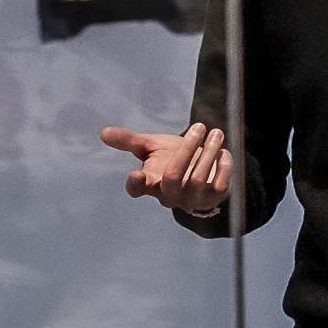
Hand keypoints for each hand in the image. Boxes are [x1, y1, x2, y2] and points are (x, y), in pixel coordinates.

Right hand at [99, 121, 228, 215]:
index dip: (135, 185)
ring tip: (216, 133)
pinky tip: (223, 152)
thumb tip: (104, 133)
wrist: (200, 169)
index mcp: (151, 183)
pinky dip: (224, 166)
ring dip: (209, 152)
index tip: (136, 175)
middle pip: (173, 176)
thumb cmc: (171, 157)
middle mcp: (169, 196)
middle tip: (199, 127)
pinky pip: (220, 185)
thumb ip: (129, 141)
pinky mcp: (213, 199)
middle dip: (187, 149)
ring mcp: (192, 200)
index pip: (137, 190)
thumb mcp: (151, 147)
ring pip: (199, 179)